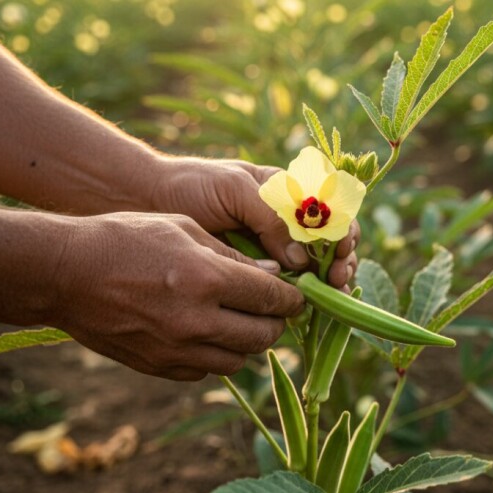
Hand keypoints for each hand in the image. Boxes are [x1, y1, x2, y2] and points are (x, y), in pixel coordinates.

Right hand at [50, 212, 303, 380]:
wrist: (64, 274)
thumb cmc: (124, 238)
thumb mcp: (183, 229)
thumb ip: (233, 257)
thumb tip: (273, 277)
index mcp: (206, 279)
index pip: (271, 298)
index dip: (292, 298)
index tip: (297, 295)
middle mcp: (196, 321)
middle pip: (263, 336)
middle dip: (276, 323)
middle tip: (272, 310)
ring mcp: (175, 350)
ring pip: (238, 360)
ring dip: (247, 343)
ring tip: (240, 323)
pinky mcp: (157, 367)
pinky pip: (204, 372)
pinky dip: (214, 356)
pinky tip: (207, 335)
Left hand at [149, 156, 358, 288]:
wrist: (149, 203)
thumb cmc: (193, 186)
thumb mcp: (234, 190)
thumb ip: (270, 217)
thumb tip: (301, 258)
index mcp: (288, 192)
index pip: (332, 209)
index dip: (344, 228)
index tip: (342, 246)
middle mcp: (287, 222)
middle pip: (332, 242)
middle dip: (342, 260)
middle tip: (337, 277)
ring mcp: (273, 250)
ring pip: (316, 268)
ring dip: (329, 282)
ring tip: (329, 293)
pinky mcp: (256, 274)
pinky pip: (287, 287)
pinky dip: (303, 297)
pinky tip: (309, 307)